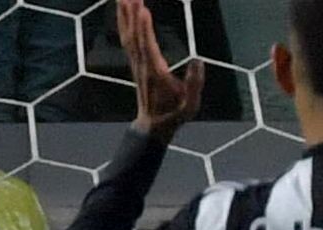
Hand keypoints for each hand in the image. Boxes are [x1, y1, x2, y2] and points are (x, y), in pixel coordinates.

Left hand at [118, 0, 204, 137]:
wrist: (154, 124)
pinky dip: (124, 23)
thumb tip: (199, 61)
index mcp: (156, 72)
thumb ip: (194, 84)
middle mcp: (142, 64)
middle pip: (133, 34)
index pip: (147, 46)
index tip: (142, 8)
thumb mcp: (190, 105)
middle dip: (131, 13)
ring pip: (127, 34)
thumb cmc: (175, 114)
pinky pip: (126, 38)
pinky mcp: (135, 62)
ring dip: (124, 14)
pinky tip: (124, 12)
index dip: (144, 27)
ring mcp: (136, 62)